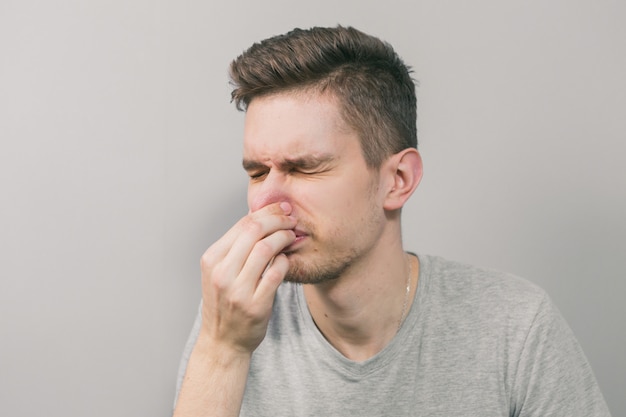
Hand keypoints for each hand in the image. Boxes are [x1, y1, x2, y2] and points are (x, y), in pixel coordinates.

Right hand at [199, 202, 296, 354]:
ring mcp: (237, 290)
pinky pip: (276, 273)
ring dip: (283, 237)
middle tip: (291, 219)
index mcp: (212, 259)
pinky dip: (286, 261)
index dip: (265, 212)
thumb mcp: (220, 271)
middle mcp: (221, 273)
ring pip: (265, 249)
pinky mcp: (255, 305)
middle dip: (277, 219)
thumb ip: (236, 247)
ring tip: (292, 236)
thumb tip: (260, 215)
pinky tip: (288, 258)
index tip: (281, 208)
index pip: (241, 224)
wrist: (222, 341)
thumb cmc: (224, 302)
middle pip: (253, 231)